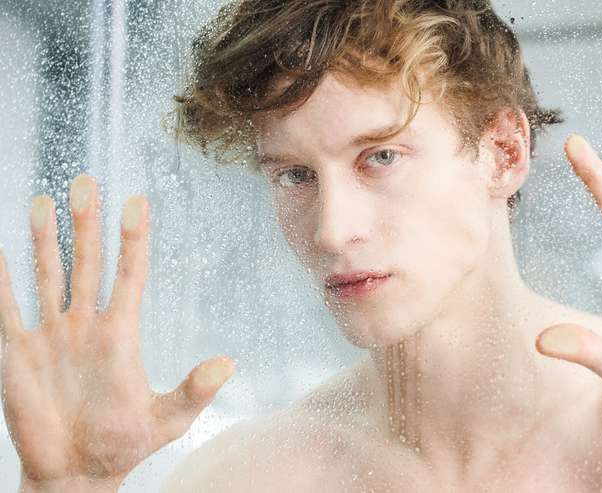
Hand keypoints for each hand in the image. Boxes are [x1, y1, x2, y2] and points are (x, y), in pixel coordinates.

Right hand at [0, 175, 234, 483]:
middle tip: (88, 181)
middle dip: (87, 224)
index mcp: (120, 334)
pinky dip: (2, 281)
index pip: (128, 275)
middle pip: (87, 264)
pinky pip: (8, 310)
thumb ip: (194, 390)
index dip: (133, 239)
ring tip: (46, 199)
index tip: (137, 202)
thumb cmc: (123, 444)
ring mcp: (52, 336)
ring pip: (48, 276)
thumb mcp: (167, 419)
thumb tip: (229, 364)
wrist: (76, 470)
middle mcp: (86, 325)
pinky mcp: (20, 354)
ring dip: (46, 240)